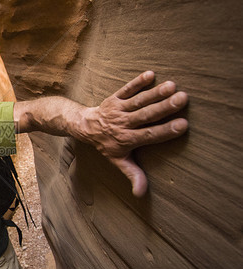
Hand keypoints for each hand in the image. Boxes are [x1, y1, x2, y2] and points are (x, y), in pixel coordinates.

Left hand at [82, 71, 187, 196]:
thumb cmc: (106, 144)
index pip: (149, 135)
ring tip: (172, 86)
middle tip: (182, 99)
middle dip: (164, 107)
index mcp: (127, 139)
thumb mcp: (118, 160)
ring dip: (155, 93)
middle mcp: (123, 123)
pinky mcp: (114, 97)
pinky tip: (150, 74)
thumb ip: (132, 174)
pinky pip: (126, 89)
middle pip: (145, 115)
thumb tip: (141, 194)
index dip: (165, 130)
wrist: (85, 126)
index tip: (183, 125)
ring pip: (138, 101)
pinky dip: (136, 82)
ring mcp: (118, 109)